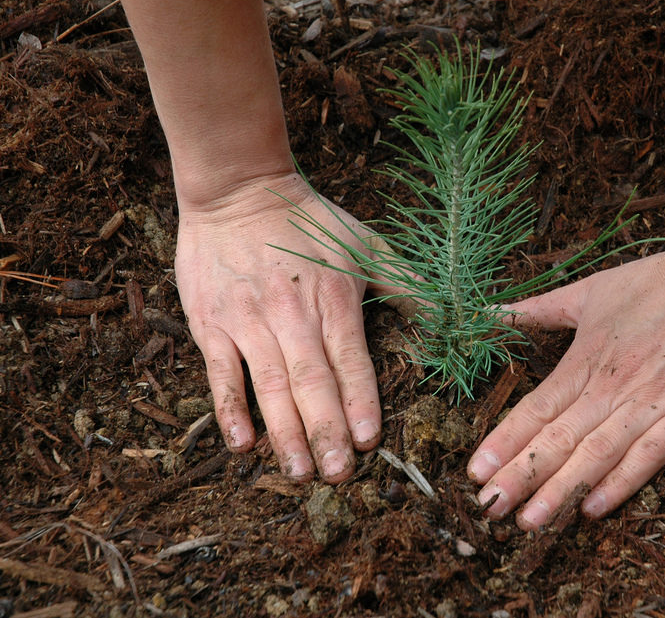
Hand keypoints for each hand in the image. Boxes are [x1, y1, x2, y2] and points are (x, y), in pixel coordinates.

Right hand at [174, 172, 382, 482]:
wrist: (237, 189)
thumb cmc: (308, 220)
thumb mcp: (365, 243)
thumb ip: (407, 283)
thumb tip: (452, 316)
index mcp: (333, 297)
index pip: (350, 359)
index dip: (360, 400)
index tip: (369, 440)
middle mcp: (291, 313)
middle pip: (311, 380)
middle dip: (326, 431)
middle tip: (339, 475)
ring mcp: (248, 320)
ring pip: (269, 385)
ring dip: (285, 432)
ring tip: (300, 472)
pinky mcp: (212, 323)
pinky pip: (220, 373)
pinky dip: (230, 409)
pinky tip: (242, 443)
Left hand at [467, 236, 664, 527]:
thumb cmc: (659, 282)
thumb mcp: (592, 289)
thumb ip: (540, 309)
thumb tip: (491, 313)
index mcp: (586, 358)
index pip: (536, 408)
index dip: (504, 442)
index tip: (475, 472)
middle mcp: (612, 387)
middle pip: (558, 439)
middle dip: (521, 476)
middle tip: (489, 509)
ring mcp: (652, 404)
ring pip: (597, 455)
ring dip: (560, 490)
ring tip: (529, 521)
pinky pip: (650, 457)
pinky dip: (621, 484)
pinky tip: (592, 509)